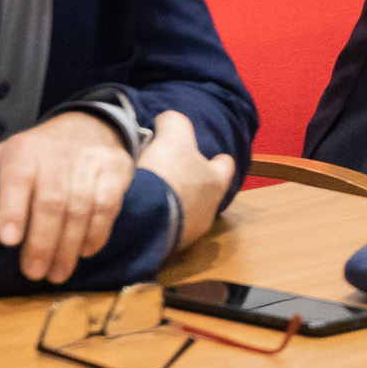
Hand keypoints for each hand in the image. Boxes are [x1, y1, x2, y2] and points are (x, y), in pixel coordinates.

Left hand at [0, 111, 136, 283]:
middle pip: (51, 201)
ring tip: (57, 273)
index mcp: (23, 152)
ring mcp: (89, 163)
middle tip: (33, 274)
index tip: (8, 240)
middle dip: (43, 241)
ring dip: (69, 246)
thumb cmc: (39, 150)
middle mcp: (57, 155)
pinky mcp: (116, 171)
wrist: (90, 124)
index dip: (12, 209)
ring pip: (81, 208)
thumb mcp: (5, 153)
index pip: (16, 178)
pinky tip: (86, 252)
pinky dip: (98, 233)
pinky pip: (108, 206)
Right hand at [136, 111, 235, 255]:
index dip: (216, 159)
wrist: (143, 221)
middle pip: (205, 192)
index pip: (225, 165)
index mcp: (216, 181)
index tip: (206, 155)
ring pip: (185, 213)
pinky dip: (156, 219)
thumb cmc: (167, 174)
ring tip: (152, 194)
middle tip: (171, 174)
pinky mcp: (167, 247)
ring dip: (172, 204)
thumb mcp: (172, 136)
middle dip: (191, 183)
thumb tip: (168, 121)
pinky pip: (165, 229)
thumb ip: (175, 122)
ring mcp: (189, 232)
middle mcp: (209, 209)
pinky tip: (141, 212)